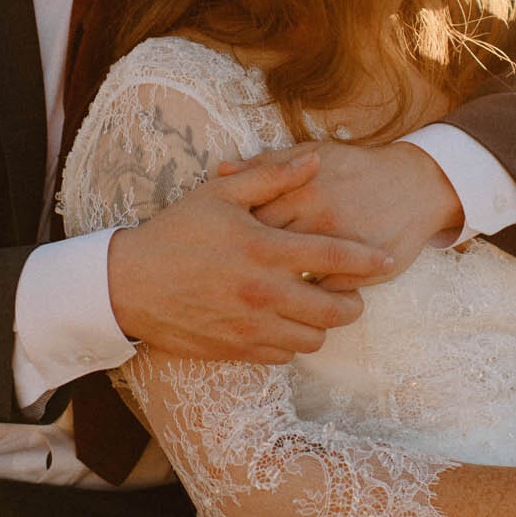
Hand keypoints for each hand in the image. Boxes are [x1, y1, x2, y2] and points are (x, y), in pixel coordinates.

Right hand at [107, 150, 393, 362]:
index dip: (368, 259)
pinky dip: (292, 342)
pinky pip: (285, 355)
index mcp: (264, 248)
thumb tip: (315, 162)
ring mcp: (251, 325)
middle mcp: (263, 292)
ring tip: (315, 307)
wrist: (128, 286)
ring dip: (322, 324)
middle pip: (335, 309)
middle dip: (353, 301)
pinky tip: (284, 323)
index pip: (334, 255)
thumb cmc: (175, 233)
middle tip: (350, 291)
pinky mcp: (237, 349)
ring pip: (314, 338)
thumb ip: (272, 176)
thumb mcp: (220, 195)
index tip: (387, 259)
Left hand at [228, 141, 460, 288]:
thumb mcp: (313, 154)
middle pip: (266, 252)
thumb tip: (221, 169)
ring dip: (273, 286)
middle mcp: (320, 220)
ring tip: (257, 288)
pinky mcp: (360, 274)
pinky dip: (304, 299)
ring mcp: (341, 250)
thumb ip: (268, 164)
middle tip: (232, 270)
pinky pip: (320, 296)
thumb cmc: (356, 170)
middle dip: (246, 263)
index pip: (250, 218)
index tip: (223, 240)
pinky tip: (291, 298)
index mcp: (302, 191)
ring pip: (292, 279)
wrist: (415, 186)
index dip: (231, 233)